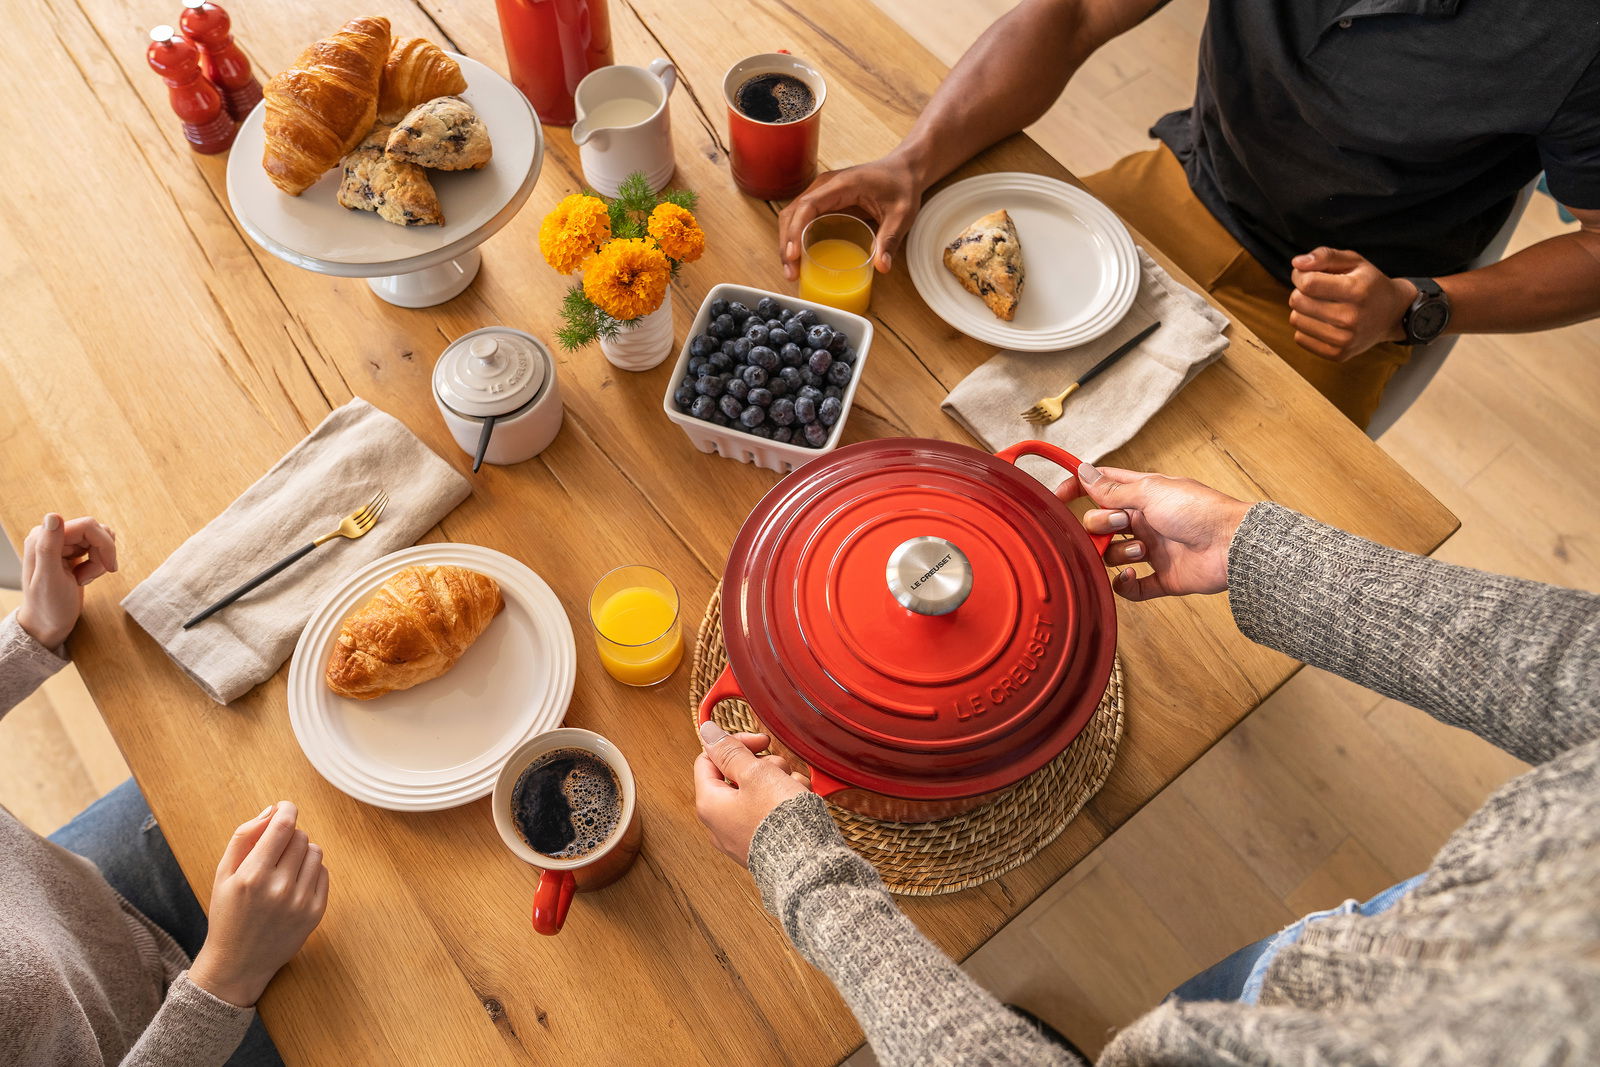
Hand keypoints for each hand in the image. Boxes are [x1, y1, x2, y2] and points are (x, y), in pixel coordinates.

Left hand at [16, 513, 118, 648]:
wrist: (48, 625)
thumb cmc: (48, 606)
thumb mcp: (50, 579)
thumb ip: (49, 547)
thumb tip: (53, 515)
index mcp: (43, 538)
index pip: (88, 526)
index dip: (104, 544)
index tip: (109, 568)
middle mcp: (51, 537)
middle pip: (95, 532)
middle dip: (102, 555)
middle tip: (91, 577)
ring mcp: (61, 545)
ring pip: (98, 539)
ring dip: (100, 559)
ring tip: (85, 578)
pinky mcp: (70, 553)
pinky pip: (95, 547)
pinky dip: (97, 563)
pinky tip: (84, 577)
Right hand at [190, 802, 328, 1006]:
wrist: (238, 963)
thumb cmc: (228, 914)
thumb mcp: (223, 874)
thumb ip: (244, 837)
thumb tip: (271, 811)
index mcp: (253, 876)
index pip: (283, 827)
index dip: (286, 810)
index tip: (284, 808)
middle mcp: (279, 888)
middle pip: (300, 837)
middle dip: (289, 835)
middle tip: (275, 848)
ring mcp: (300, 902)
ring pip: (315, 852)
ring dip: (302, 852)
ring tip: (284, 866)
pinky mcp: (316, 913)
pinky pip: (324, 873)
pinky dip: (311, 870)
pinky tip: (294, 882)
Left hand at [693, 721, 809, 865]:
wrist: (807, 865)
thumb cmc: (779, 821)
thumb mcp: (755, 773)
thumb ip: (730, 751)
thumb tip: (707, 732)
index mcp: (710, 804)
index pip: (708, 760)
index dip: (734, 744)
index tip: (760, 742)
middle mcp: (719, 824)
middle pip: (735, 777)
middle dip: (762, 766)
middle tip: (780, 768)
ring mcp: (739, 837)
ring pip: (755, 794)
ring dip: (777, 783)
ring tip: (794, 789)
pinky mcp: (760, 845)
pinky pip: (766, 814)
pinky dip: (783, 805)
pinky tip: (799, 805)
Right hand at [777, 153, 924, 280]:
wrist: (904, 169)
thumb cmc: (902, 186)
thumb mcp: (901, 214)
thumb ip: (890, 239)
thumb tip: (882, 267)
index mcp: (842, 185)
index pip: (808, 206)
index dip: (796, 230)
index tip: (793, 255)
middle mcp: (826, 186)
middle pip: (793, 213)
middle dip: (787, 243)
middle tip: (791, 273)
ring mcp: (822, 192)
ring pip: (793, 216)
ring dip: (788, 242)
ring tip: (792, 270)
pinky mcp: (824, 201)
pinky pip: (803, 218)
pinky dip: (796, 238)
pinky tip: (799, 258)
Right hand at [1061, 462, 1253, 601]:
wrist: (1231, 545)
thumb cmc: (1197, 511)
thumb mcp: (1151, 491)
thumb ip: (1113, 487)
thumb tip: (1084, 471)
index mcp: (1142, 495)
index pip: (1100, 487)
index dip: (1077, 489)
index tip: (1058, 497)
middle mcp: (1144, 521)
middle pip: (1100, 524)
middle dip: (1101, 525)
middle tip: (1121, 524)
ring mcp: (1152, 550)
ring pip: (1112, 555)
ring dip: (1119, 553)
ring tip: (1143, 551)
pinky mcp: (1161, 578)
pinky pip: (1130, 587)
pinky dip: (1124, 584)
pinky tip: (1130, 575)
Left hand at [1288, 247, 1416, 361]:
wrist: (1393, 314)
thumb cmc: (1369, 284)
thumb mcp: (1354, 261)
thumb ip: (1325, 256)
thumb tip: (1297, 264)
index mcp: (1356, 290)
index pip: (1308, 283)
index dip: (1300, 276)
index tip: (1307, 275)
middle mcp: (1351, 317)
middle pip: (1298, 301)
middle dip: (1301, 292)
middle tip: (1317, 291)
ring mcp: (1345, 339)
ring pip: (1296, 320)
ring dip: (1302, 310)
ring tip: (1321, 306)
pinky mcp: (1338, 354)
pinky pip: (1300, 339)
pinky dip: (1306, 328)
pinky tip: (1323, 322)